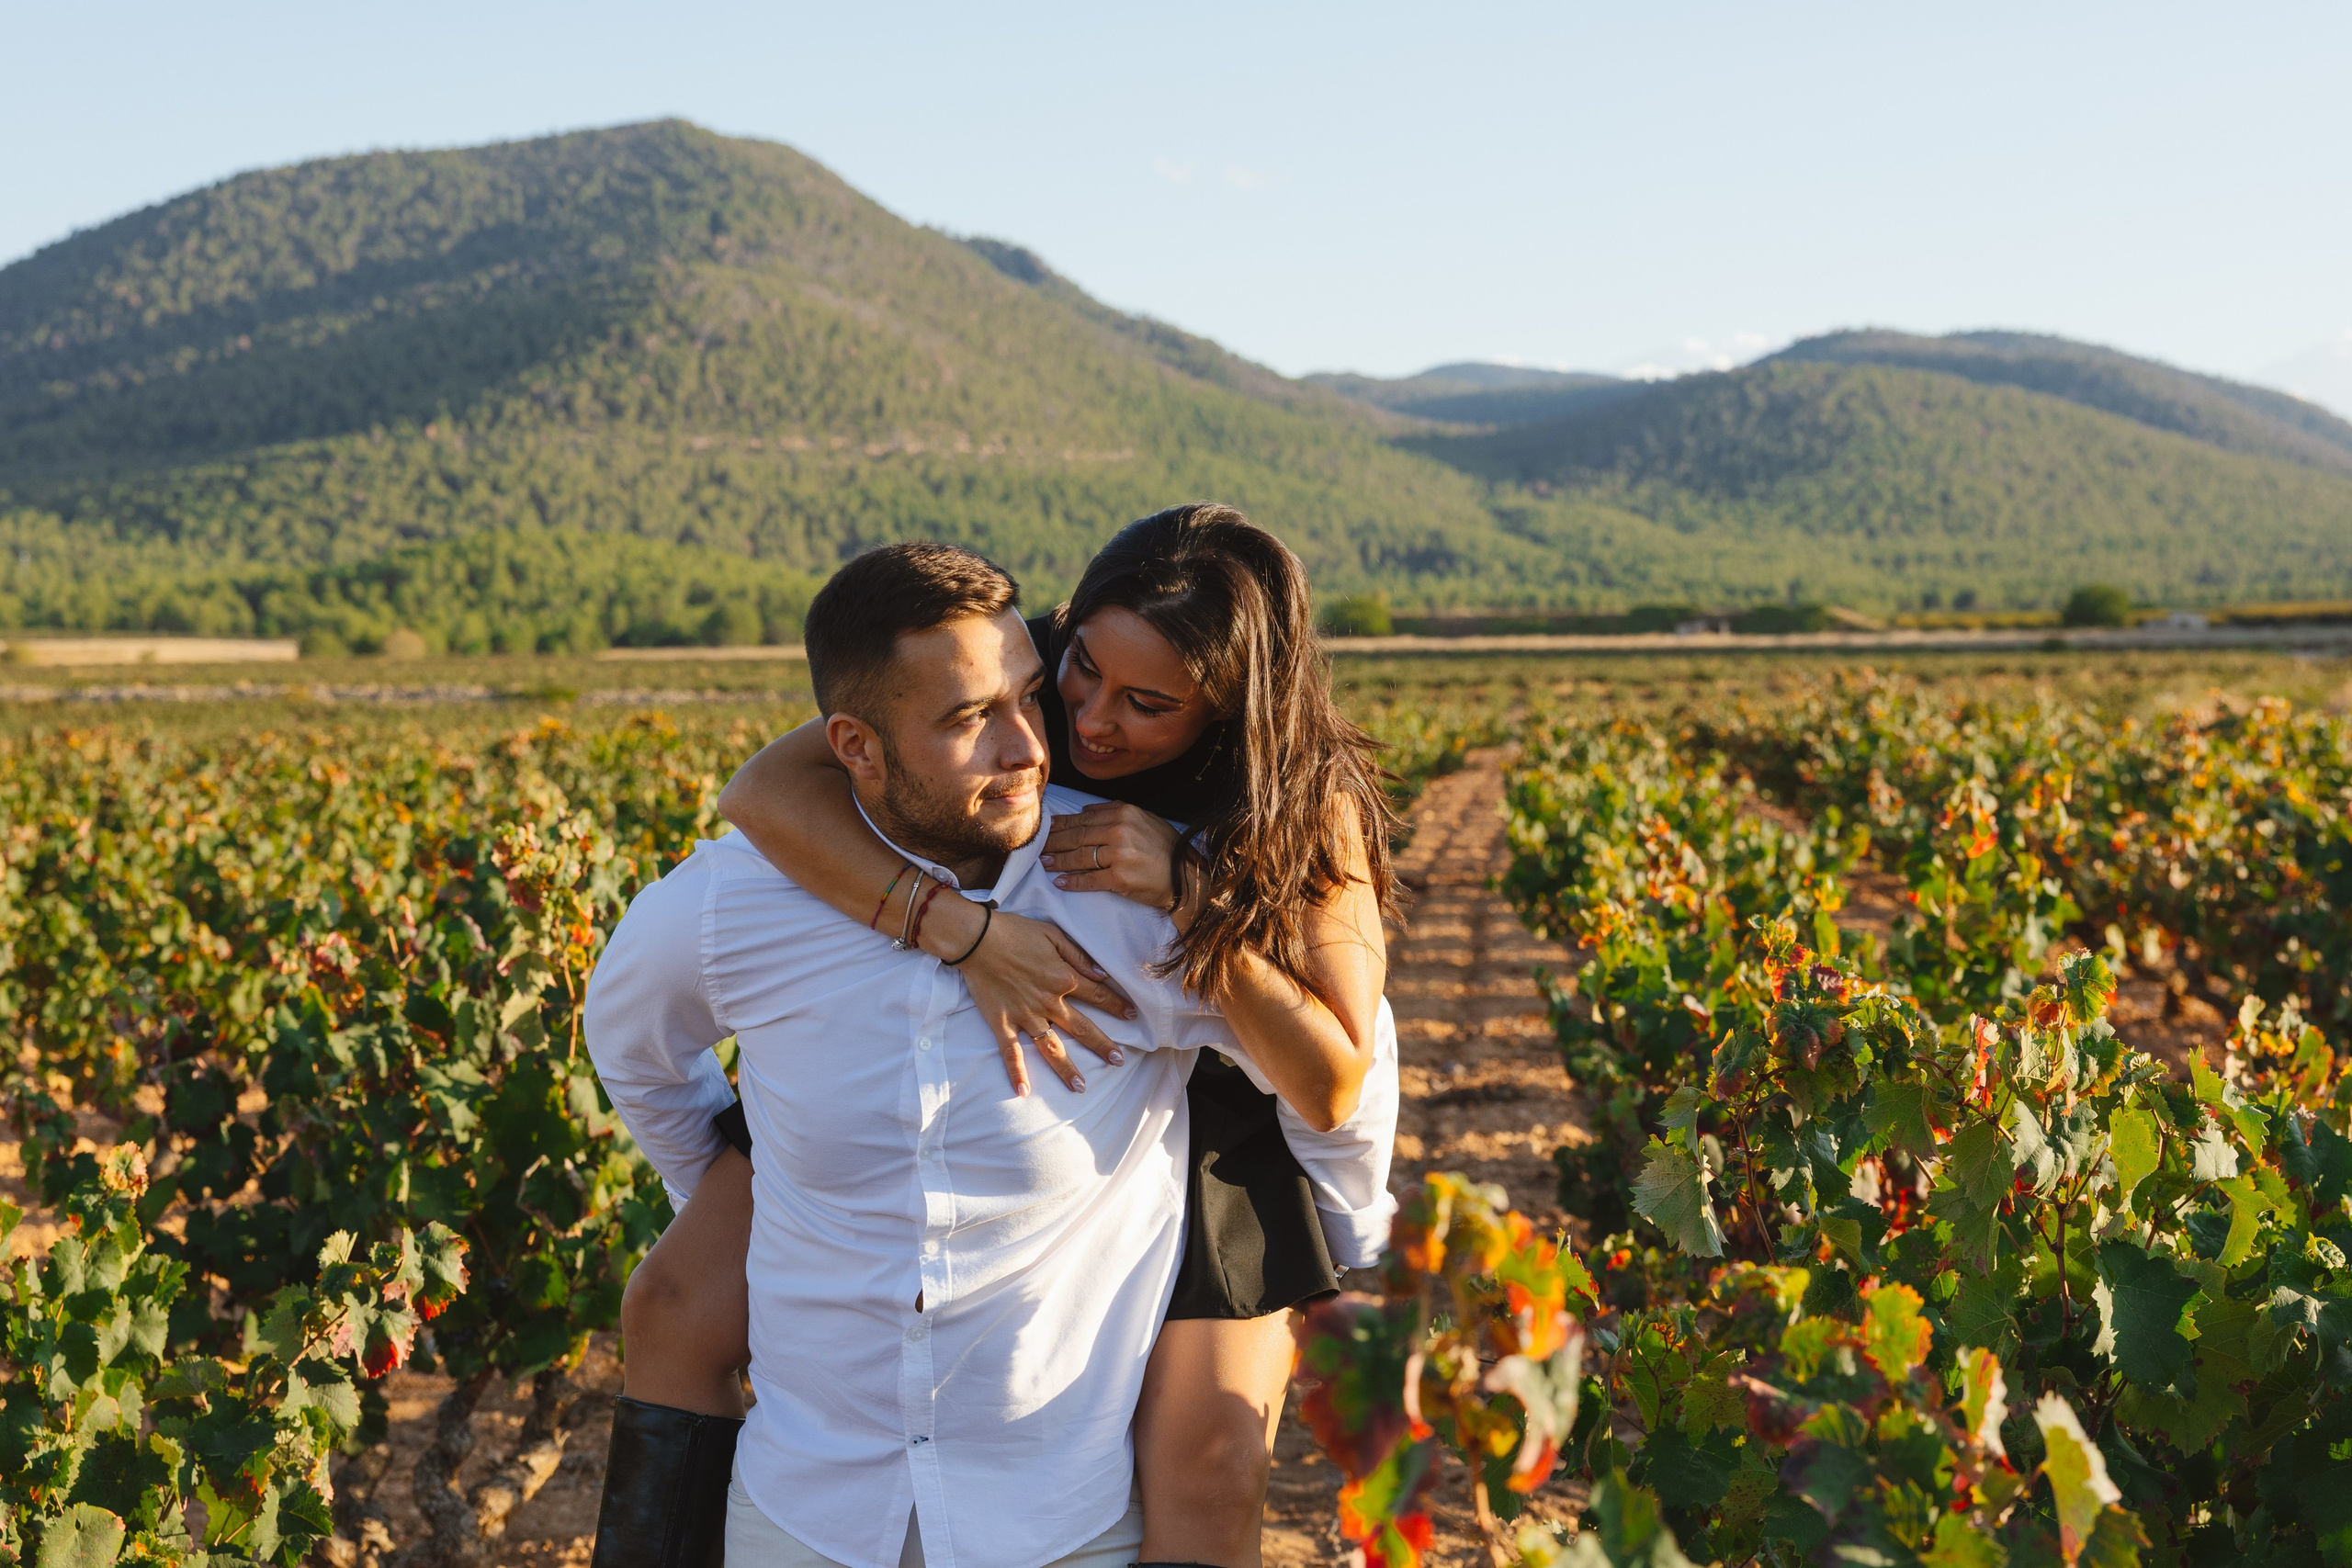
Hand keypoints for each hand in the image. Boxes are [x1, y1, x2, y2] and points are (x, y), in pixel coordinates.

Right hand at [923, 900, 1136, 1097]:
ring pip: (1051, 1048)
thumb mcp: (1054, 934)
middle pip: (1082, 1029)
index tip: (1132, 1016)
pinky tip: (1023, 1092)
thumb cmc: (1015, 931)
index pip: (1098, 996)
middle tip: (1119, 1061)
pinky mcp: (1002, 1023)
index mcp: (1064, 978)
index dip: (1117, 1006)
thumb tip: (1101, 975)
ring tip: (1081, 1087)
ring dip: (1067, 1069)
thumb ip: (1078, 956)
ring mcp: (1025, 1016)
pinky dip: (1016, 1073)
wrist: (976, 938)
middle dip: (1103, 1045)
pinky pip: (1011, 1052)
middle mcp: (1049, 1002)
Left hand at [1040, 802, 1179, 909]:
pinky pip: (1089, 879)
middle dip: (1053, 842)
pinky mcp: (1119, 879)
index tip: (1045, 829)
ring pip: (1079, 856)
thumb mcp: (1145, 819)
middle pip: (1076, 836)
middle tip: (1036, 847)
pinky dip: (1072, 882)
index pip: (1083, 819)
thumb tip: (1085, 809)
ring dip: (1058, 861)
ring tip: (1044, 863)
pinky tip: (1060, 882)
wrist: (1185, 877)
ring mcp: (1119, 855)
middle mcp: (1120, 831)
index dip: (1060, 825)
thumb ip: (1114, 810)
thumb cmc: (1165, 848)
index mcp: (1124, 813)